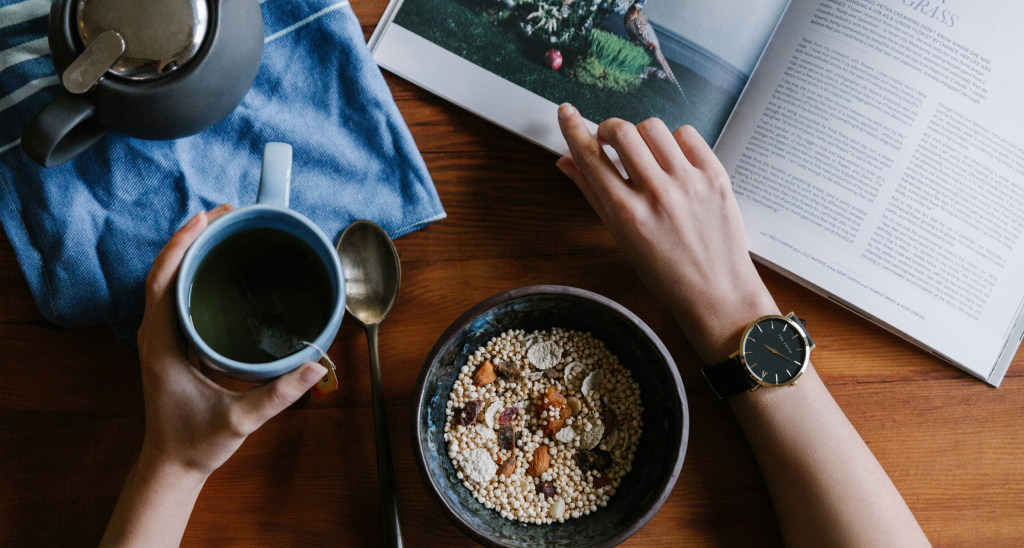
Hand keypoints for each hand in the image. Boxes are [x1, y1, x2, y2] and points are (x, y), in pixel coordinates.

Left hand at [136, 203, 326, 476]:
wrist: (172, 465)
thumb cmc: (196, 442)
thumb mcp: (239, 419)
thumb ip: (278, 394)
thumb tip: (316, 366)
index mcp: (162, 344)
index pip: (163, 281)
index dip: (181, 245)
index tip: (206, 217)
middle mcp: (157, 334)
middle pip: (165, 271)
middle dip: (192, 237)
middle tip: (228, 213)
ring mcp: (162, 337)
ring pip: (169, 280)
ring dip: (192, 251)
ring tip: (225, 228)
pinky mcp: (173, 343)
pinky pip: (178, 296)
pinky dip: (195, 272)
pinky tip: (220, 266)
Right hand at [555, 104, 777, 362]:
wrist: (717, 293)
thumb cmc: (664, 272)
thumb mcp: (621, 238)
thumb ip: (592, 194)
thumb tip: (565, 161)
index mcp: (626, 214)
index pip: (590, 157)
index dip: (573, 129)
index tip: (565, 112)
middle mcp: (656, 194)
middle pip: (622, 131)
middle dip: (609, 129)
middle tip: (610, 141)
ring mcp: (689, 183)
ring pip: (653, 127)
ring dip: (642, 135)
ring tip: (646, 155)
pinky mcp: (716, 176)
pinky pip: (687, 134)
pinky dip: (674, 141)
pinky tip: (673, 160)